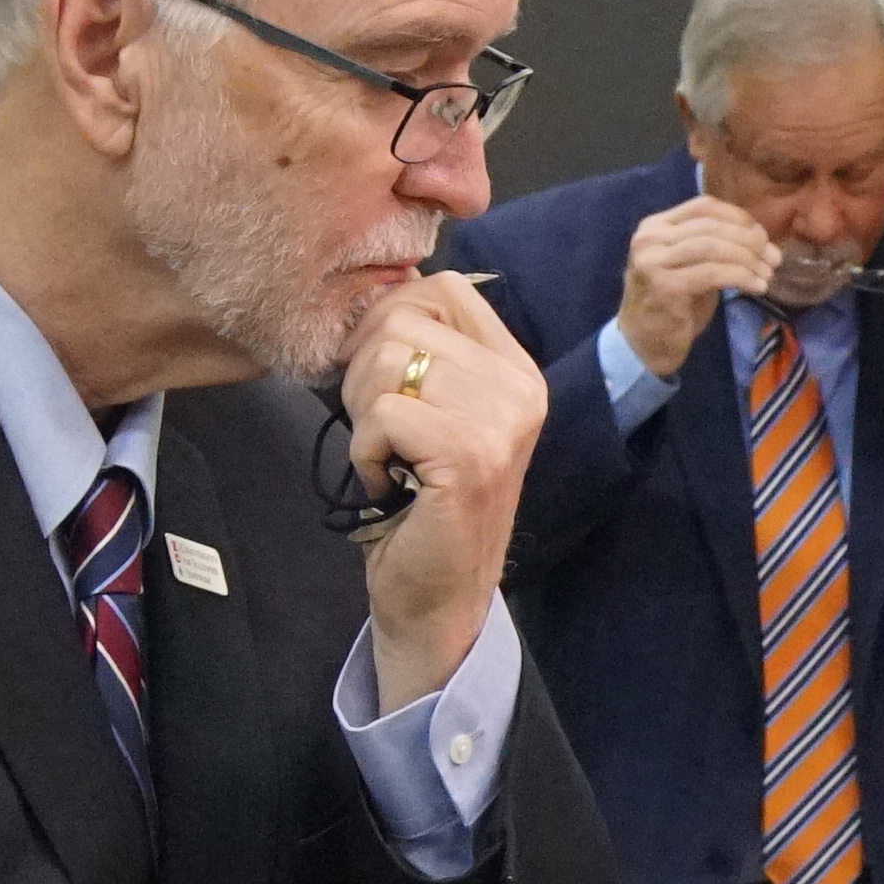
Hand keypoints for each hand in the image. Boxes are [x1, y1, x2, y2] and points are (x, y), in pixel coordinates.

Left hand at [338, 271, 541, 705]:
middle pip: (403, 318)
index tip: (382, 377)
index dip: (390, 316)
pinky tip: (386, 482)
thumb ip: (423, 352)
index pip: (444, 285)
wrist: (440, 598)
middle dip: (364, 371)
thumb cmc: (424, 506)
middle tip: (381, 430)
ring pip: (388, 359)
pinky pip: (382, 412)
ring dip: (363, 412)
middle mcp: (520, 386)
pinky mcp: (469, 454)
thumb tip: (375, 290)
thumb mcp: (434, 412)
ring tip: (387, 456)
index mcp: (517, 367)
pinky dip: (364, 450)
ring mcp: (501, 420)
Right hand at [615, 193, 768, 380]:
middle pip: (710, 226)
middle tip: (773, 258)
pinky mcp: (665, 287)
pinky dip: (740, 277)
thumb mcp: (692, 265)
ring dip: (747, 259)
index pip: (703, 207)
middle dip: (749, 240)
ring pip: (712, 247)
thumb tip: (765, 244)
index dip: (738, 217)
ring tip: (767, 274)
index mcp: (656, 225)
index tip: (762, 236)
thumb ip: (718, 247)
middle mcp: (650, 238)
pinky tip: (757, 287)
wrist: (645, 343)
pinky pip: (712, 273)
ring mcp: (653, 262)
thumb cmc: (673, 304)